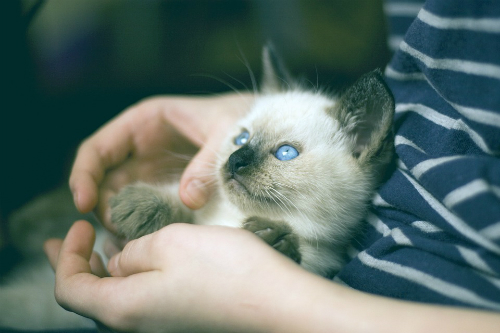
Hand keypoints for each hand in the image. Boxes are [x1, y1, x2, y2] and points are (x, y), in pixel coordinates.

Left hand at [44, 220, 306, 331]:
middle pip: (90, 295)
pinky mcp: (180, 318)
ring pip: (116, 295)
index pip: (70, 286)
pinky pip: (142, 297)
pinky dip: (131, 274)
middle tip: (70, 238)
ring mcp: (160, 324)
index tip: (78, 224)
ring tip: (102, 244)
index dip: (65, 254)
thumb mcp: (169, 244)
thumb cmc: (224, 271)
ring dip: (104, 268)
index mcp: (123, 308)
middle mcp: (136, 324)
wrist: (275, 303)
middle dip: (77, 262)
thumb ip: (133, 252)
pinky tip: (139, 256)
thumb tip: (121, 261)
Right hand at [69, 93, 252, 231]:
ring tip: (134, 237)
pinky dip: (145, 222)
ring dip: (123, 218)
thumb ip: (207, 163)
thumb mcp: (227, 133)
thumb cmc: (241, 118)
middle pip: (104, 179)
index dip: (83, 174)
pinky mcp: (168, 188)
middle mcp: (141, 147)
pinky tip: (151, 236)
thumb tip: (188, 199)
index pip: (97, 148)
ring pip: (122, 198)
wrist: (263, 128)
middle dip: (104, 205)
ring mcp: (154, 169)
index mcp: (144, 121)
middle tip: (118, 229)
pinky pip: (147, 207)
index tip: (83, 203)